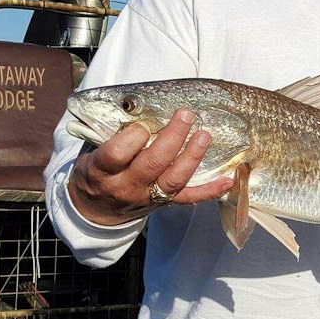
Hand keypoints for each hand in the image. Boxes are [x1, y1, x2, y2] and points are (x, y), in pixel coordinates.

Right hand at [67, 109, 233, 225]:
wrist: (94, 211)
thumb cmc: (96, 172)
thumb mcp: (92, 154)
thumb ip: (112, 136)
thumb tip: (137, 106)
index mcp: (102, 171)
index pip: (118, 154)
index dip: (134, 137)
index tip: (144, 124)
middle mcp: (126, 186)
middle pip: (152, 163)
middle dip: (172, 138)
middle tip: (185, 115)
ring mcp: (146, 197)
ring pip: (172, 180)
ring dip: (192, 156)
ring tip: (205, 135)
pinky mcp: (162, 204)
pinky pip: (188, 198)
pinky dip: (210, 190)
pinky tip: (227, 179)